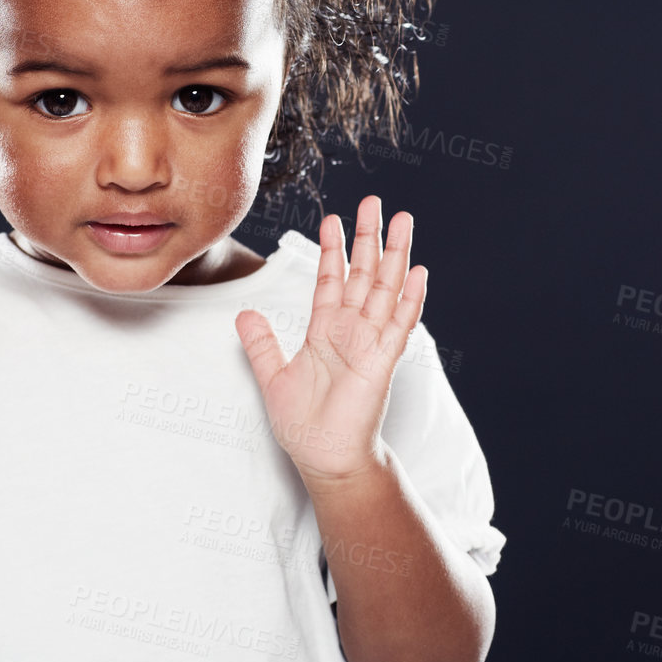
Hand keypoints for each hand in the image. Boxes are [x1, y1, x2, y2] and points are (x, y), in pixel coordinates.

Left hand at [236, 195, 426, 490]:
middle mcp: (351, 331)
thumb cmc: (305, 425)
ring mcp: (370, 344)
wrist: (324, 459)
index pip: (331, 280)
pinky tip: (418, 274)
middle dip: (368, 237)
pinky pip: (398, 326)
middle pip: (363, 274)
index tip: (332, 219)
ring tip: (403, 222)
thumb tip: (243, 313)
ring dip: (395, 256)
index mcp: (326, 331)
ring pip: (385, 290)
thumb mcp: (273, 376)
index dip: (332, 250)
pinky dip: (409, 300)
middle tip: (374, 201)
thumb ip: (261, 343)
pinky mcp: (382, 362)